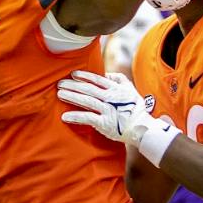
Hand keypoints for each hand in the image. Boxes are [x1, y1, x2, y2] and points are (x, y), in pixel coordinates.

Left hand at [58, 70, 177, 162]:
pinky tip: (64, 116)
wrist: (143, 128)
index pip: (97, 79)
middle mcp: (110, 98)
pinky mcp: (104, 123)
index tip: (73, 74)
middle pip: (88, 89)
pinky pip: (88, 118)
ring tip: (60, 94)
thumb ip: (120, 80)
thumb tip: (107, 74)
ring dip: (72, 96)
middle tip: (60, 83)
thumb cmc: (137, 110)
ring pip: (86, 101)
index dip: (85, 76)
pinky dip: (75, 117)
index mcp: (116, 89)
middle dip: (73, 85)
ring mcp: (107, 110)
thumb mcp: (131, 90)